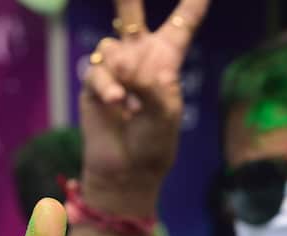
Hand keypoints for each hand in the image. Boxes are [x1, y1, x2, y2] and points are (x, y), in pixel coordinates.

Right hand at [79, 0, 207, 209]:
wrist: (127, 168)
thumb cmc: (154, 143)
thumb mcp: (166, 114)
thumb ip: (151, 85)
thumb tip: (123, 65)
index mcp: (166, 62)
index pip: (182, 25)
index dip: (193, 5)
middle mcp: (139, 58)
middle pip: (131, 14)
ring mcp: (114, 68)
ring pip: (111, 46)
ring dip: (121, 71)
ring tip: (126, 100)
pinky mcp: (93, 82)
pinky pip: (97, 72)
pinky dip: (107, 87)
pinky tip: (115, 103)